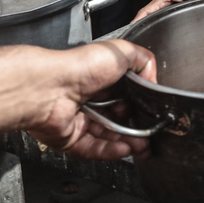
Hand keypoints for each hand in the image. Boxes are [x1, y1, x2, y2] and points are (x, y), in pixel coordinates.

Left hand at [26, 40, 156, 160]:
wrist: (50, 87)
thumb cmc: (79, 66)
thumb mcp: (122, 51)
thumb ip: (144, 60)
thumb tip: (153, 78)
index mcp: (102, 78)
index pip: (128, 95)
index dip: (141, 106)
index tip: (154, 114)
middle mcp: (91, 99)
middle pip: (120, 119)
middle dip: (137, 128)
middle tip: (150, 134)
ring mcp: (81, 120)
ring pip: (109, 136)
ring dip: (128, 143)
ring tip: (142, 147)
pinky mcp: (71, 137)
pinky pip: (93, 148)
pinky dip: (110, 151)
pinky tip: (125, 150)